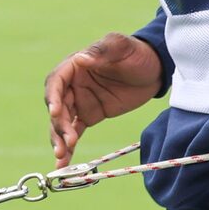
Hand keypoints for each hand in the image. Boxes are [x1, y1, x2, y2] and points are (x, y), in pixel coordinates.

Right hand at [44, 32, 164, 165]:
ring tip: (62, 158)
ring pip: (61, 123)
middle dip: (58, 126)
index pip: (56, 83)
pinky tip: (65, 163)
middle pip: (56, 107)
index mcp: (74, 66)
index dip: (52, 98)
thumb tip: (80, 59)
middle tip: (67, 142)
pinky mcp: (89, 116)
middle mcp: (72, 85)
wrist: (155, 69)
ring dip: (59, 140)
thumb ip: (102, 51)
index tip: (55, 113)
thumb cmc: (136, 53)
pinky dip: (69, 147)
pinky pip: (74, 132)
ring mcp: (79, 102)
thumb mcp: (121, 47)